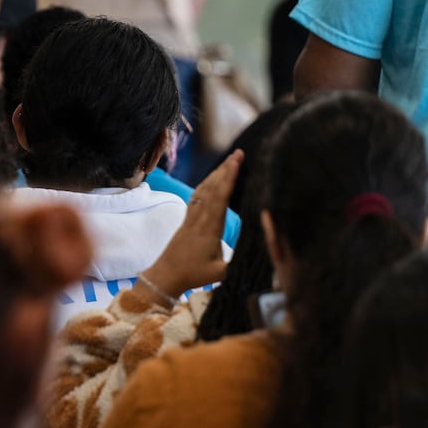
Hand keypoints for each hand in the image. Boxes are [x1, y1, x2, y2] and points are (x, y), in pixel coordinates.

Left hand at [138, 150, 242, 300]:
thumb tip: (262, 256)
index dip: (229, 177)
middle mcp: (200, 218)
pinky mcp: (188, 220)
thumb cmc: (193, 275)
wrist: (165, 275)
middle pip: (213, 187)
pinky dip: (206, 184)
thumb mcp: (220, 273)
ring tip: (228, 161)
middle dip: (226, 169)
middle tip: (238, 153)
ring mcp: (192, 217)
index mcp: (209, 227)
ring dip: (216, 173)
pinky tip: (211, 179)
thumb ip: (240, 263)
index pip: (221, 196)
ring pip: (204, 189)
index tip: (237, 161)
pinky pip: (197, 196)